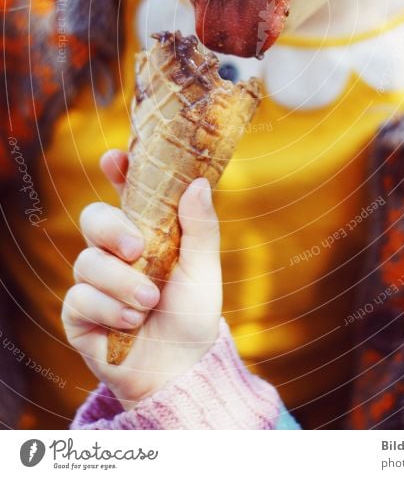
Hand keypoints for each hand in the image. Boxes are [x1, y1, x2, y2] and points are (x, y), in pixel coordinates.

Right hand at [62, 149, 221, 409]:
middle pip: (93, 218)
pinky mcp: (78, 312)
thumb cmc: (193, 313)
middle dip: (112, 230)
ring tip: (150, 302)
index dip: (116, 169)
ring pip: (87, 262)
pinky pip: (80, 297)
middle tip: (137, 249)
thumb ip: (200, 227)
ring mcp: (94, 280)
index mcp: (145, 229)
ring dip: (122, 283)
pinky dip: (110, 310)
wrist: (179, 367)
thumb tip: (198, 183)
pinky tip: (131, 323)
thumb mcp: (204, 268)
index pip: (124, 190)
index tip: (114, 158)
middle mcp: (114, 250)